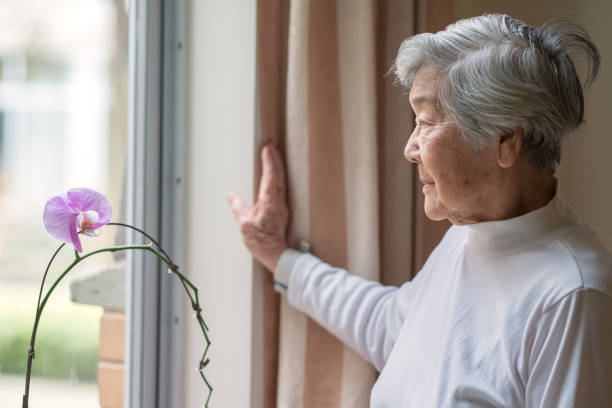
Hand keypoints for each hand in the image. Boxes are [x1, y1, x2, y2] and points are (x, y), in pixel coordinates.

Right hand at [227, 145, 288, 271]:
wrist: (277, 255)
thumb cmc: (262, 242)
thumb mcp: (245, 225)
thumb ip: (238, 208)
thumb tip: (232, 197)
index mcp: (269, 202)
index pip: (270, 176)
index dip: (269, 161)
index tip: (267, 149)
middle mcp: (278, 202)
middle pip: (279, 175)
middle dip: (275, 159)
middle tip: (272, 146)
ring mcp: (281, 206)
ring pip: (282, 181)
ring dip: (278, 168)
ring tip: (274, 157)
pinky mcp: (281, 211)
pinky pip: (281, 189)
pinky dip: (278, 178)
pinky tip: (275, 178)